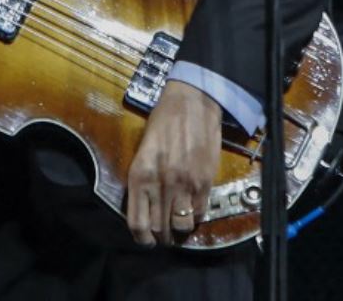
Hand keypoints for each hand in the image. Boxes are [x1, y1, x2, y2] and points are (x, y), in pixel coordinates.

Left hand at [125, 80, 221, 246]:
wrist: (192, 102)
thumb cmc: (163, 122)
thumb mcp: (143, 150)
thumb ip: (144, 180)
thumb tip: (146, 209)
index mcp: (140, 174)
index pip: (137, 223)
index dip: (142, 239)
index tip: (147, 241)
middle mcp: (161, 182)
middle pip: (160, 228)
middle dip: (162, 236)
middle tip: (165, 234)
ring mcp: (185, 183)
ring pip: (182, 225)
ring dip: (181, 229)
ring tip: (180, 224)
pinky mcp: (205, 181)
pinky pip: (200, 212)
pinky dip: (196, 215)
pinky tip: (193, 208)